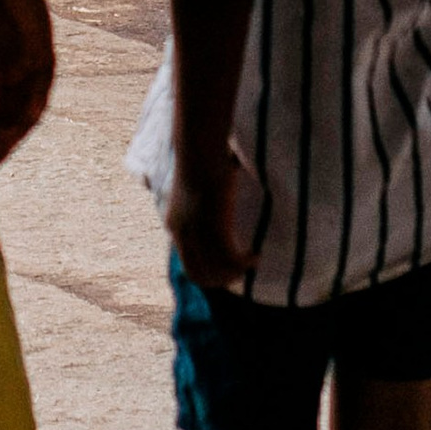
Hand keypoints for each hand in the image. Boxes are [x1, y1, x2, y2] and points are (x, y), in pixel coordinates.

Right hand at [0, 0, 54, 169]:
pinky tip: (7, 100)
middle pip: (19, 118)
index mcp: (11, 72)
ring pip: (33, 102)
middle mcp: (30, 72)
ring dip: (17, 125)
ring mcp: (39, 58)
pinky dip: (24, 85)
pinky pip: (38, 70)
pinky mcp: (45, 40)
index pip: (4, 116)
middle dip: (4, 142)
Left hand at [164, 159, 254, 290]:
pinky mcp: (213, 226)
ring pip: (217, 270)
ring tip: (251, 263)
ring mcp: (196, 232)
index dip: (210, 276)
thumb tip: (214, 210)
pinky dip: (244, 262)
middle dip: (222, 280)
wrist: (200, 149)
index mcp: (175, 226)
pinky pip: (230, 257)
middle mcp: (182, 233)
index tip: (228, 272)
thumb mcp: (195, 189)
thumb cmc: (201, 161)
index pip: (189, 267)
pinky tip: (256, 256)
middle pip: (200, 275)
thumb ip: (199, 206)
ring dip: (236, 273)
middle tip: (241, 275)